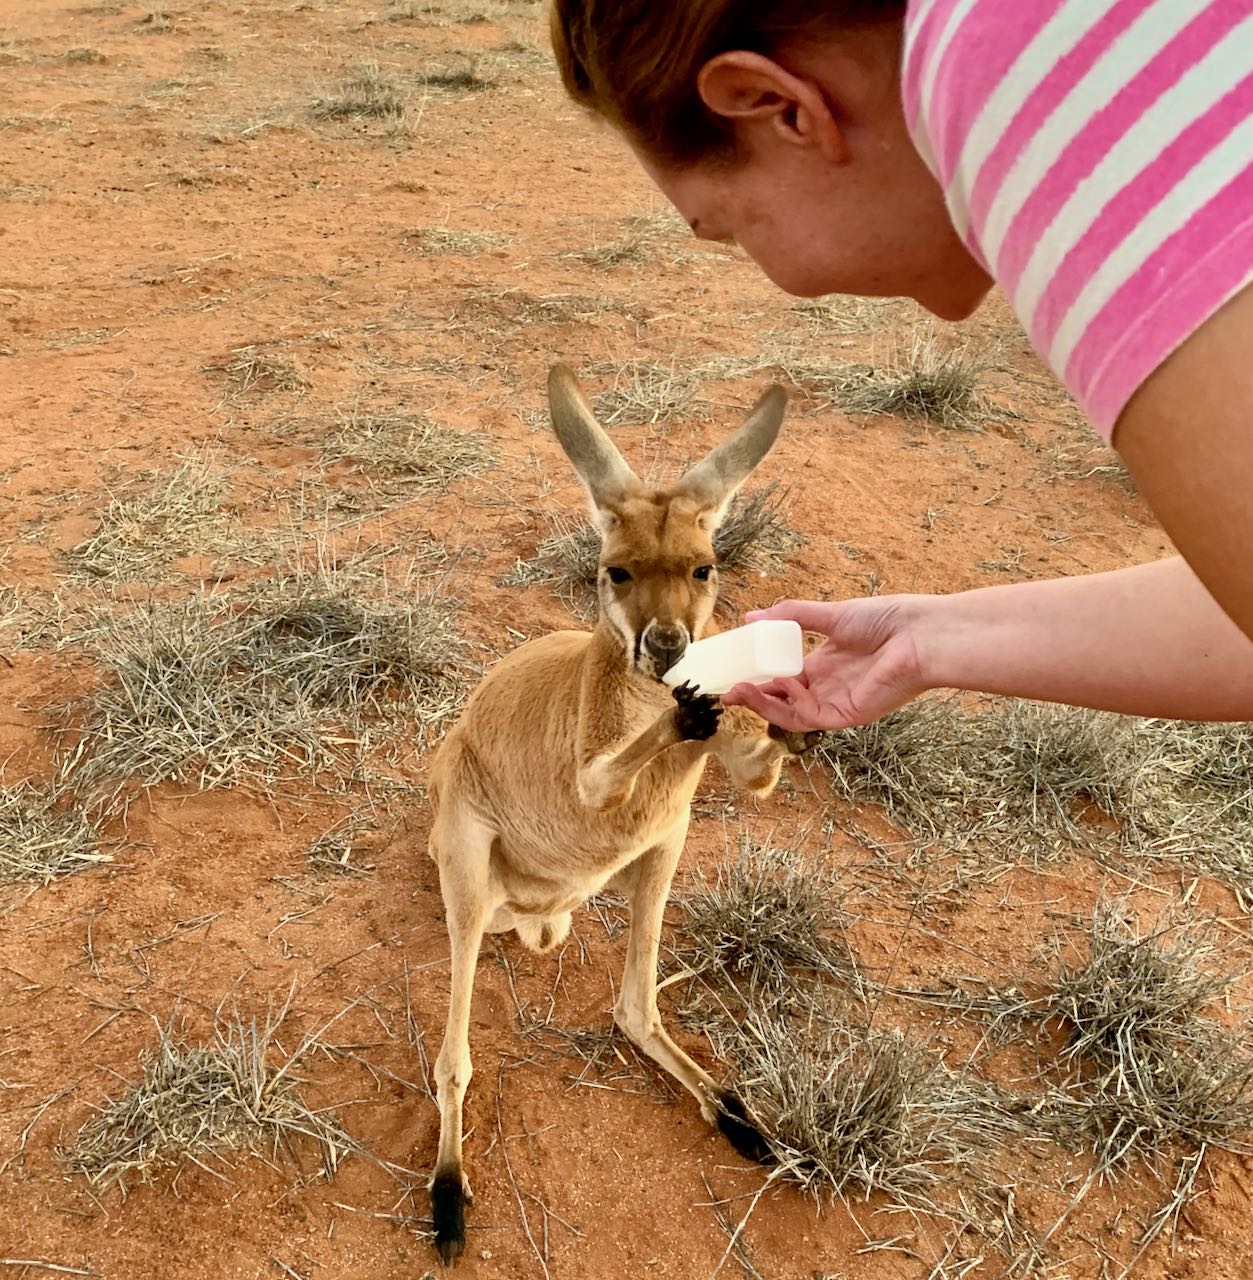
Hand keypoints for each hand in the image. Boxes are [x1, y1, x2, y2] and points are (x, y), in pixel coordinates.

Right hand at [722, 596, 927, 732]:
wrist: (921, 635)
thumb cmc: (885, 620)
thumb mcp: (830, 614)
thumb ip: (791, 616)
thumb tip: (751, 616)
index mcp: (822, 665)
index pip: (781, 677)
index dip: (756, 675)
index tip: (732, 668)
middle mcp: (826, 687)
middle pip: (780, 699)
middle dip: (751, 696)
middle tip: (725, 688)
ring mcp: (835, 703)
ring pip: (789, 713)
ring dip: (762, 704)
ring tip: (738, 690)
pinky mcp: (846, 715)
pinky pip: (808, 718)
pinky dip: (787, 705)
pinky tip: (776, 684)